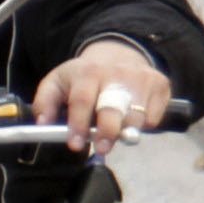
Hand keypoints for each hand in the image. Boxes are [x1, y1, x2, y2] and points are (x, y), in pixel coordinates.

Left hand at [34, 40, 167, 155]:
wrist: (118, 54)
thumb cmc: (83, 76)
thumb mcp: (57, 82)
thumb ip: (45, 102)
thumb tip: (42, 124)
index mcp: (88, 72)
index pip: (82, 101)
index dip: (79, 124)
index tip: (76, 144)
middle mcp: (117, 73)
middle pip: (114, 108)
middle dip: (107, 132)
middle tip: (102, 148)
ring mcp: (142, 78)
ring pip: (136, 115)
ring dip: (125, 132)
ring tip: (115, 136)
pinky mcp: (160, 84)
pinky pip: (153, 116)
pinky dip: (142, 125)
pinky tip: (130, 119)